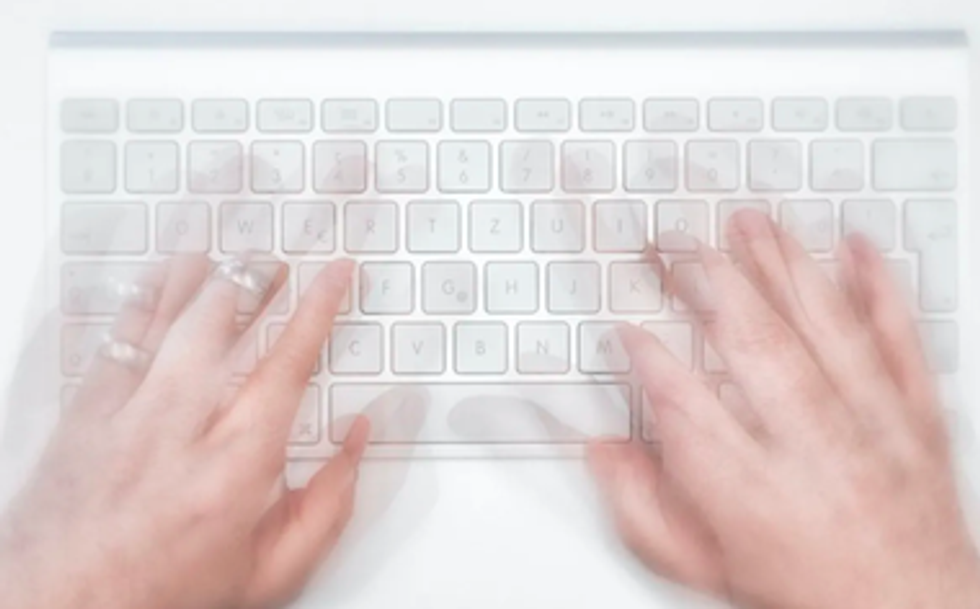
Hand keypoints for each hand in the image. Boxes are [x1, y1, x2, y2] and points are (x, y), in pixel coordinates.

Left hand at [0, 256, 366, 608]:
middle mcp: (180, 428)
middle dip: (257, 279)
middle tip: (277, 262)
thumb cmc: (165, 595)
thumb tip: (358, 441)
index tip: (335, 274)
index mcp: (236, 465)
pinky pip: (116, 337)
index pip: (288, 363)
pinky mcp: (84, 414)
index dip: (319, 308)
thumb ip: (329, 504)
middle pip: (223, 323)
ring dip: (200, 276)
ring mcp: (125, 414)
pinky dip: (140, 301)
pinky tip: (155, 281)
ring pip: (166, 318)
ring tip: (224, 256)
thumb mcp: (272, 572)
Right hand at [589, 210, 979, 608]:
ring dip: (781, 266)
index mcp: (751, 494)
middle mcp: (814, 451)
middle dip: (708, 280)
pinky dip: (880, 289)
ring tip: (746, 221)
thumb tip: (602, 452)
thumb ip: (642, 511)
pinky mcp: (917, 419)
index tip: (626, 325)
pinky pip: (901, 342)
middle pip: (754, 345)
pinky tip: (855, 247)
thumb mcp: (702, 568)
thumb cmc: (804, 594)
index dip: (646, 357)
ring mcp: (872, 428)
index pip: (684, 405)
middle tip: (675, 238)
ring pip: (823, 328)